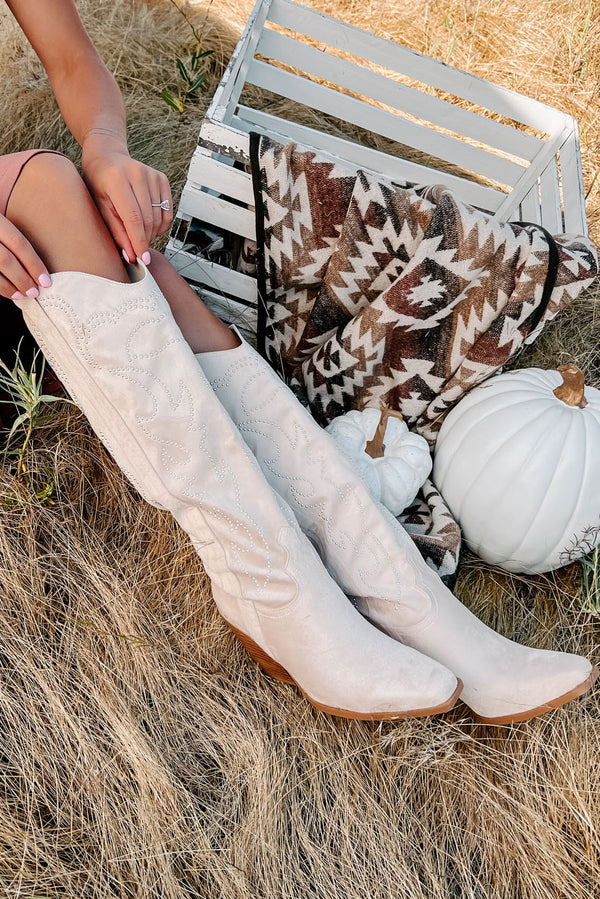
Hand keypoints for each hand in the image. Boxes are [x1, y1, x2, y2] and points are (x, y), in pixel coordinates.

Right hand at [0, 213, 51, 299]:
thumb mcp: (0, 216)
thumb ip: (11, 234)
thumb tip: (34, 263)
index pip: (18, 243)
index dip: (34, 264)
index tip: (46, 280)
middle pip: (6, 260)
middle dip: (22, 279)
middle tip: (34, 292)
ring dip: (8, 287)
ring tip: (21, 295)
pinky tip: (6, 291)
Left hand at [81, 133, 172, 264]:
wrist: (107, 156)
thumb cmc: (98, 181)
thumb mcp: (100, 206)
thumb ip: (116, 231)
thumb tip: (130, 255)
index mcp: (117, 180)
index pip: (133, 217)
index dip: (139, 241)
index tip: (142, 259)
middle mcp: (137, 174)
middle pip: (148, 219)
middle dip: (144, 240)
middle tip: (137, 249)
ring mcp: (151, 175)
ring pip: (159, 217)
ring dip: (152, 233)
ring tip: (140, 235)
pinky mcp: (161, 178)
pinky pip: (167, 210)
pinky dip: (161, 224)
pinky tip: (150, 226)